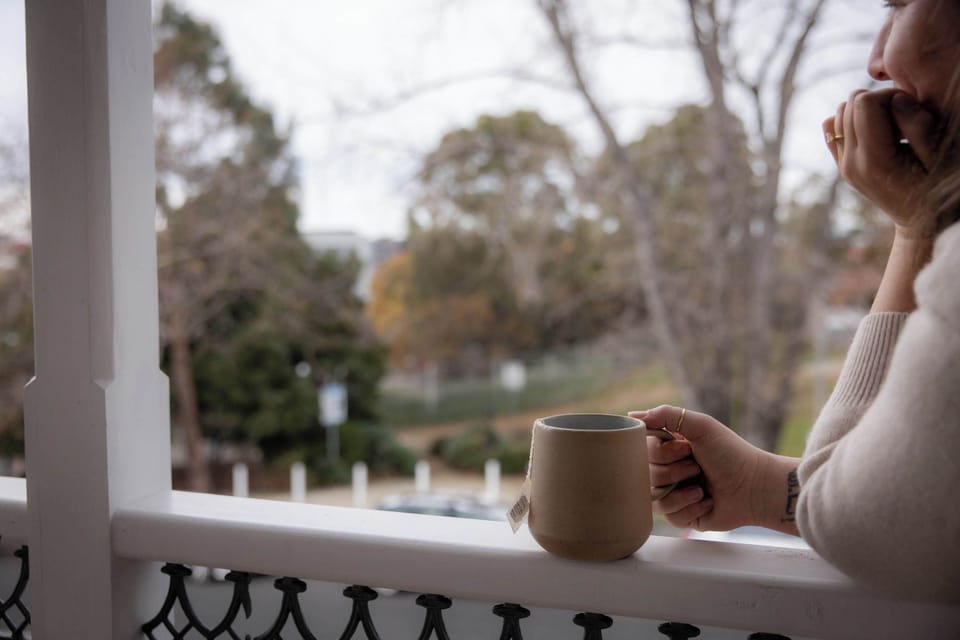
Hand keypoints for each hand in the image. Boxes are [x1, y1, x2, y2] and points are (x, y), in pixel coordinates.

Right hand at [631, 405, 771, 531]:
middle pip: (646, 474)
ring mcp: (674, 493)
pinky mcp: (682, 515)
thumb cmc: (731, 453)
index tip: (685, 447)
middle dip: (674, 472)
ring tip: (701, 487)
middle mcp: (668, 469)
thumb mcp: (701, 426)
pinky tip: (706, 501)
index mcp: (670, 447)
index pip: (642, 449)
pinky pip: (669, 516)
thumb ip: (667, 414)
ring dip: (681, 491)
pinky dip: (690, 507)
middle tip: (697, 467)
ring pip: (654, 497)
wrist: (754, 486)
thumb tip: (632, 415)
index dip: (661, 451)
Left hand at [824, 89, 941, 235]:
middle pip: (850, 104)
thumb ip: (919, 125)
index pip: (865, 102)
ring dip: (866, 111)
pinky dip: (852, 121)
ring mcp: (843, 165)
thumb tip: (896, 99)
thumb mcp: (939, 156)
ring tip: (893, 127)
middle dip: (879, 100)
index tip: (912, 110)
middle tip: (904, 119)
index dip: (891, 94)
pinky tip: (876, 132)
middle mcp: (851, 163)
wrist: (921, 220)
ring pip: (840, 112)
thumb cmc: (937, 186)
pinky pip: (832, 127)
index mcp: (874, 160)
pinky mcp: (842, 166)